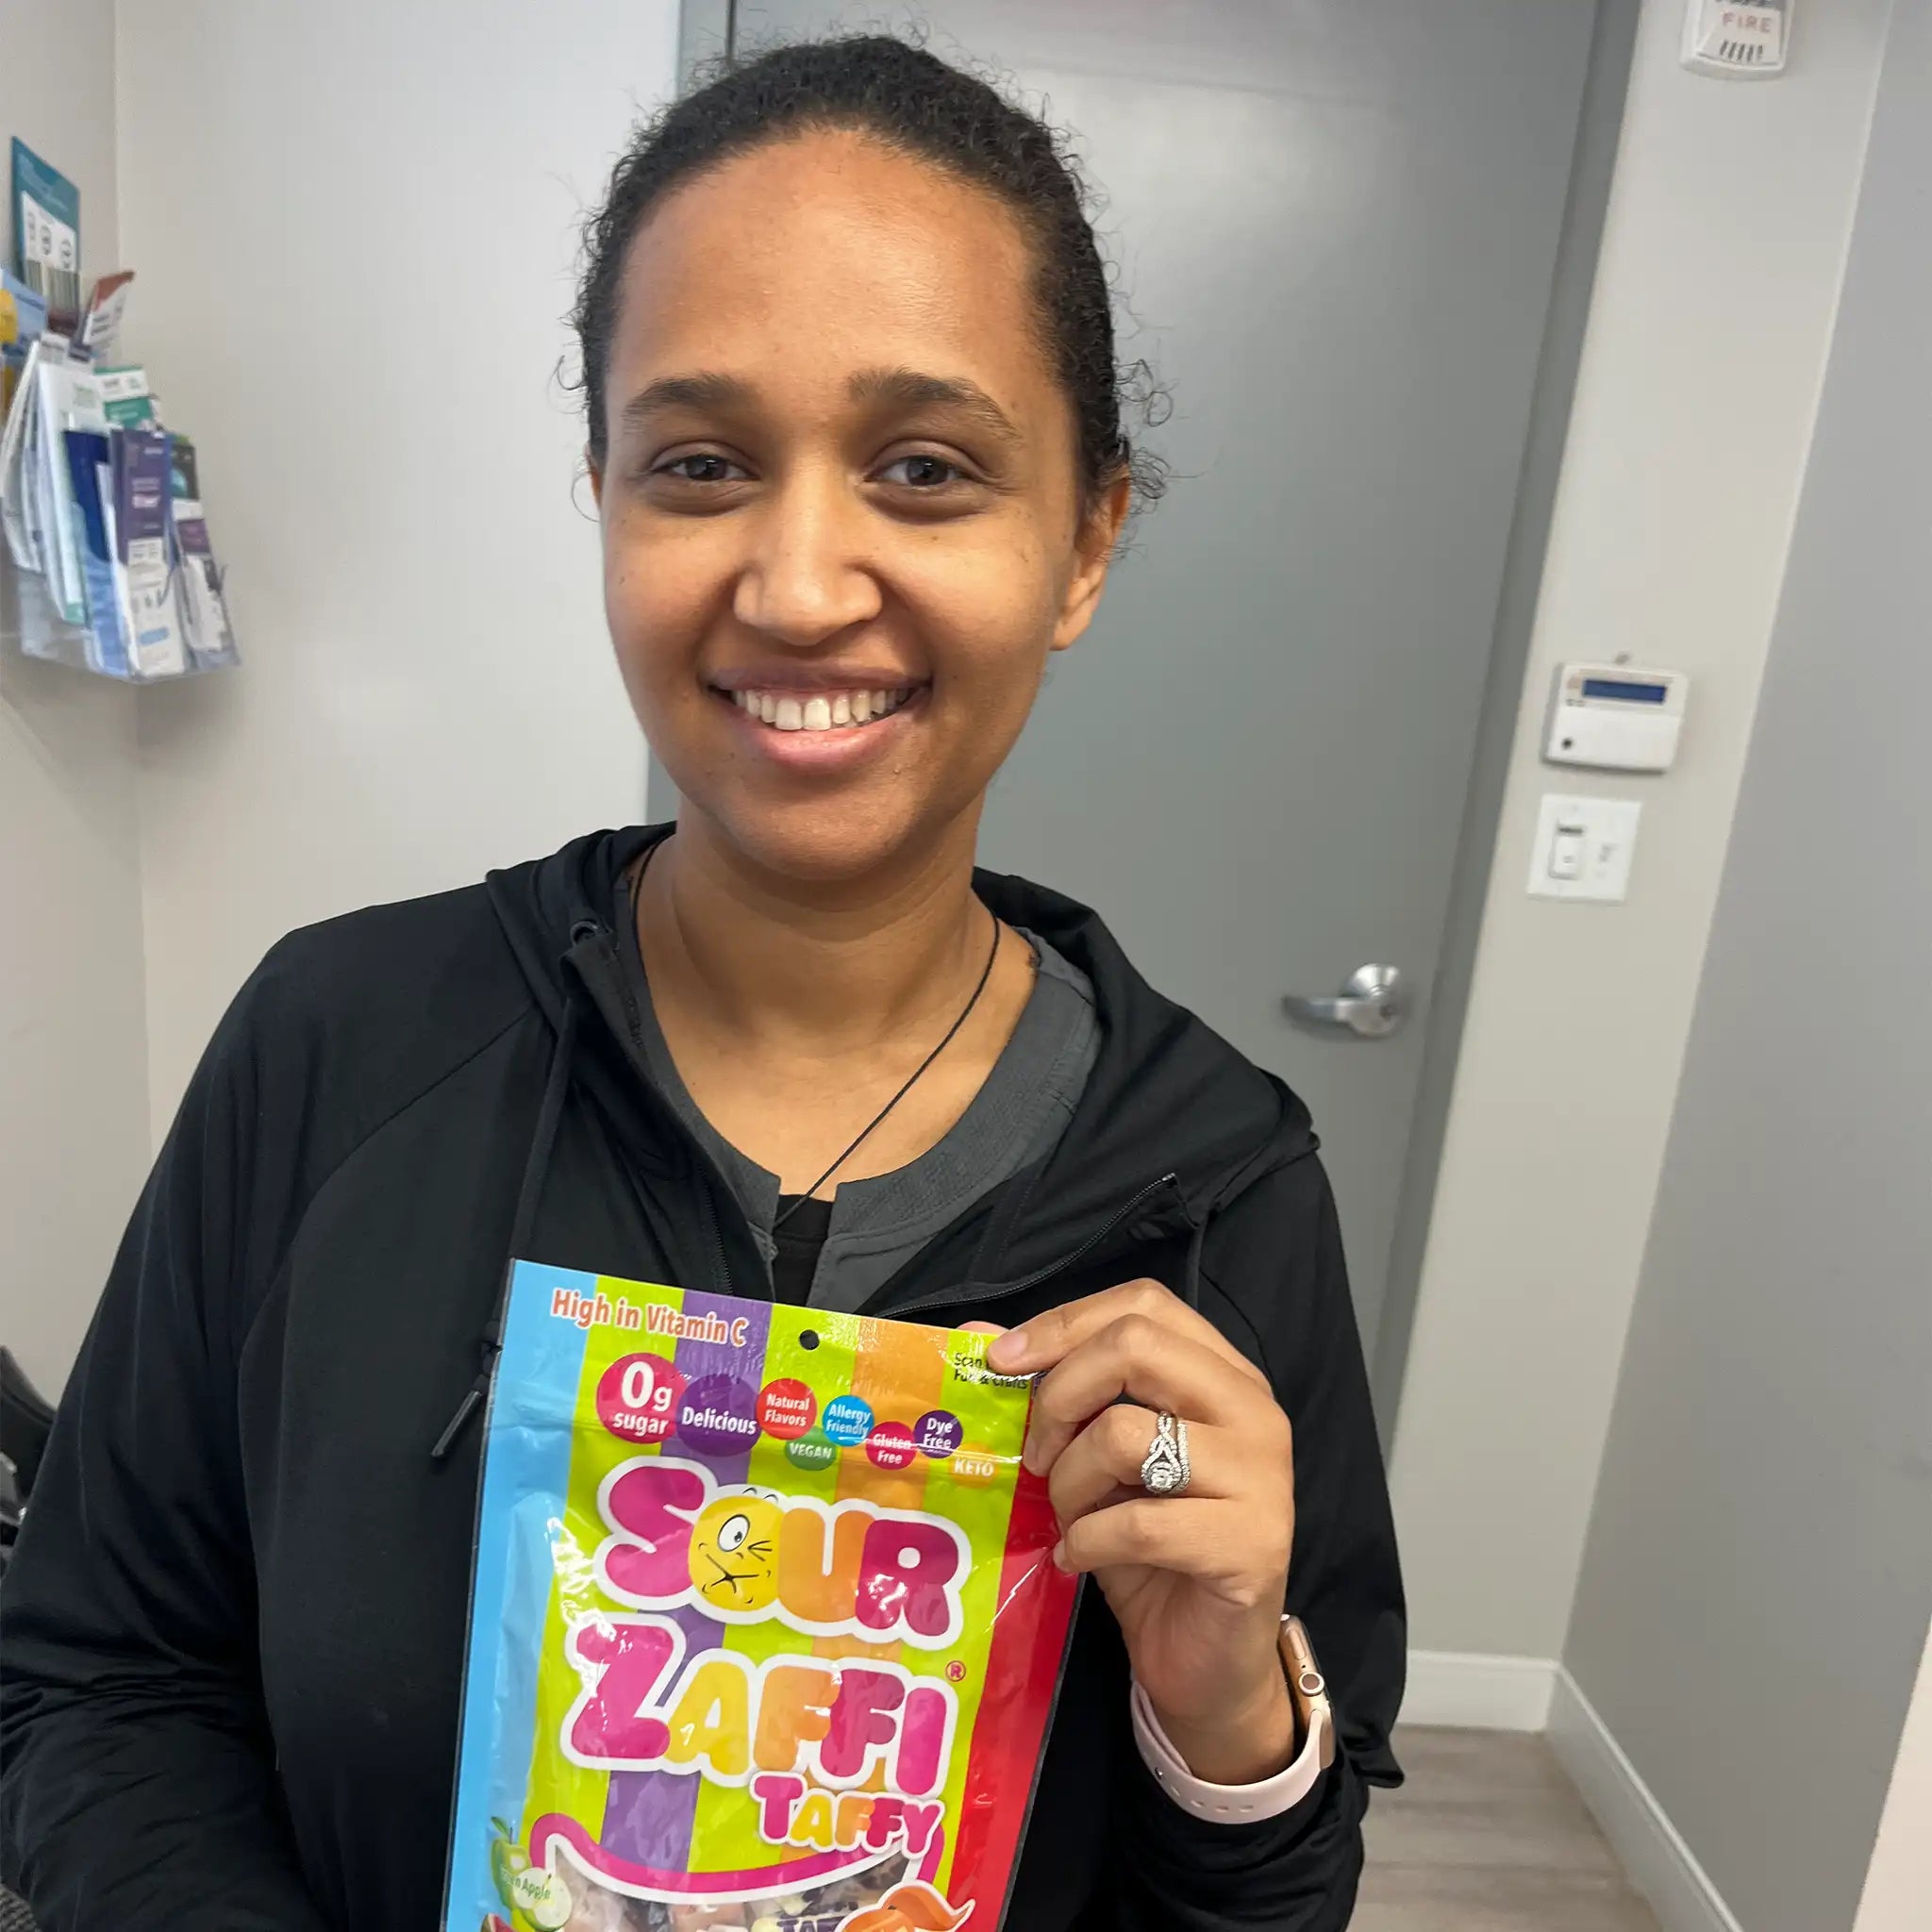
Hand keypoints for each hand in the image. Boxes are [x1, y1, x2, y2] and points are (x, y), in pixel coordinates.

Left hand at [984, 1282, 1297, 1783]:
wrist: (1207, 1662)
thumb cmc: (1151, 1551)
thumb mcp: (1096, 1462)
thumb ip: (1057, 1397)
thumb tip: (978, 1336)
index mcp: (1223, 1374)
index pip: (1144, 1304)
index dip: (1064, 1323)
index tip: (1003, 1363)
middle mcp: (1253, 1410)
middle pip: (1136, 1346)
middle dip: (1059, 1395)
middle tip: (1036, 1455)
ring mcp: (1262, 1476)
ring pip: (1126, 1433)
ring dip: (1071, 1481)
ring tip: (1069, 1517)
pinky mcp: (1253, 1544)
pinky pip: (1138, 1521)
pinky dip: (1088, 1541)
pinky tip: (1079, 1559)